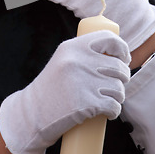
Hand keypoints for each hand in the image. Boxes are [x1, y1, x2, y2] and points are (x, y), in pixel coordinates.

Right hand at [0, 30, 130, 153]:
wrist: (30, 115)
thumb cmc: (50, 89)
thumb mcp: (63, 62)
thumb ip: (83, 54)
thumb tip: (115, 53)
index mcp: (73, 47)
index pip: (109, 38)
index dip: (122, 49)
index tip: (124, 59)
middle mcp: (78, 60)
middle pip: (118, 67)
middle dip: (123, 78)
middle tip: (116, 86)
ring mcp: (83, 81)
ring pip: (119, 88)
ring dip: (119, 97)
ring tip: (109, 100)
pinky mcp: (86, 103)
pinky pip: (114, 106)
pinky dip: (115, 111)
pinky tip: (109, 112)